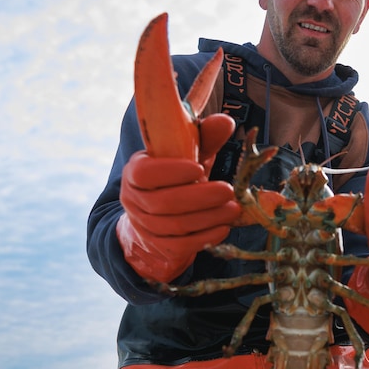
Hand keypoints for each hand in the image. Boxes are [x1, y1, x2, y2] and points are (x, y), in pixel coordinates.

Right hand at [117, 147, 241, 282]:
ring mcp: (144, 226)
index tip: (199, 168)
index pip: (145, 173)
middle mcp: (134, 200)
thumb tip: (225, 122)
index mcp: (136, 171)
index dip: (171, 172)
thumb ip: (205, 138)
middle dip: (200, 198)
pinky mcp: (158, 246)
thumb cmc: (177, 177)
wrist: (156, 216)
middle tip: (228, 191)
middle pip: (164, 203)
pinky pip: (182, 245)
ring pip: (176, 226)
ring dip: (208, 218)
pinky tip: (224, 227)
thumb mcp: (188, 155)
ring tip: (234, 208)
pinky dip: (206, 237)